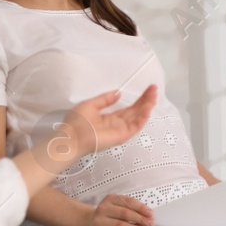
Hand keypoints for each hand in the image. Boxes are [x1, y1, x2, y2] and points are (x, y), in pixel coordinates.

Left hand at [42, 87, 158, 172]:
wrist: (71, 137)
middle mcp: (118, 124)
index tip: (147, 88)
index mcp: (110, 117)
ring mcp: (121, 130)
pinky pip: (136, 126)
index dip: (138, 98)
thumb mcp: (90, 104)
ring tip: (154, 95)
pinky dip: (143, 117)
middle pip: (136, 111)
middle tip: (154, 88)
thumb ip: (105, 99)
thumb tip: (118, 93)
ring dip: (147, 106)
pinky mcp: (122, 136)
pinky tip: (148, 107)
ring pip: (138, 117)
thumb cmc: (77, 122)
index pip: (128, 107)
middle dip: (146, 99)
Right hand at [85, 193, 151, 225]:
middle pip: (125, 214)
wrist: (88, 222)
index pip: (128, 202)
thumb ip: (131, 207)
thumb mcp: (117, 205)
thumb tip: (148, 214)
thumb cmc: (109, 213)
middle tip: (150, 222)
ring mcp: (99, 221)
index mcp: (110, 199)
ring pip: (120, 225)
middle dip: (140, 219)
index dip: (141, 208)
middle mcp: (103, 209)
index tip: (151, 213)